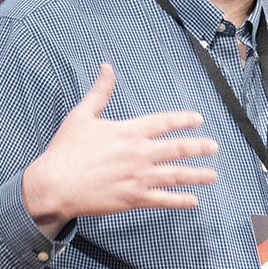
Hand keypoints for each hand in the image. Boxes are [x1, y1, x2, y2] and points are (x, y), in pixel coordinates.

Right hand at [21, 63, 218, 235]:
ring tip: (212, 175)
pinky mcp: (133, 198)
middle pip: (178, 148)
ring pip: (176, 175)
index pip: (164, 122)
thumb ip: (100, 92)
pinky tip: (193, 200)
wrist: (53, 185)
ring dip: (197, 175)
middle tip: (214, 147)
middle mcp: (138, 153)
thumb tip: (106, 68)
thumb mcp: (81, 115)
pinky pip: (163, 199)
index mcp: (128, 132)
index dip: (184, 120)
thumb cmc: (65, 151)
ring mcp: (138, 177)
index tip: (198, 120)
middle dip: (200, 147)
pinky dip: (180, 200)